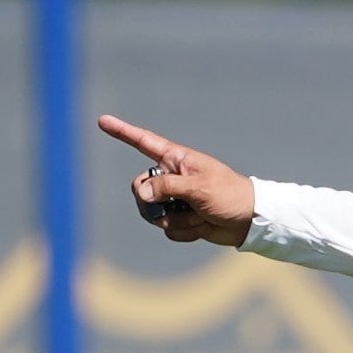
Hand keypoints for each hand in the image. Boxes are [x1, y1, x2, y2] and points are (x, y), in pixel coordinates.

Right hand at [97, 115, 255, 244]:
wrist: (249, 221)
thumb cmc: (229, 195)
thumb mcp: (198, 187)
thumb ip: (166, 187)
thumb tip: (139, 194)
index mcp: (176, 160)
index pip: (143, 142)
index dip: (122, 132)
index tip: (102, 120)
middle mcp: (172, 177)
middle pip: (139, 189)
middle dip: (152, 203)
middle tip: (176, 206)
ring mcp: (175, 200)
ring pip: (152, 214)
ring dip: (175, 221)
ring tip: (197, 217)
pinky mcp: (181, 219)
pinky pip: (168, 230)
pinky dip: (185, 232)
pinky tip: (202, 226)